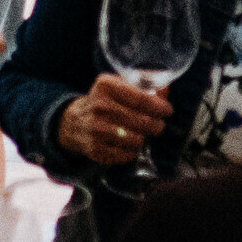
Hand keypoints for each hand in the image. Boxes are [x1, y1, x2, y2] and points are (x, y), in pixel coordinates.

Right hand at [56, 73, 171, 168]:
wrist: (74, 122)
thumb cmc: (104, 102)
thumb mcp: (118, 86)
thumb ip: (143, 86)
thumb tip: (165, 89)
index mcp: (106, 86)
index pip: (142, 99)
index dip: (159, 107)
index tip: (167, 110)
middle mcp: (99, 107)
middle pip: (143, 121)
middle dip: (156, 125)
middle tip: (157, 125)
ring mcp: (96, 130)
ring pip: (137, 140)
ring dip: (143, 138)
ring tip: (140, 133)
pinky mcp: (96, 149)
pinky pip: (127, 154)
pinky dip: (132, 150)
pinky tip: (127, 143)